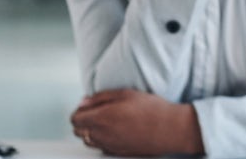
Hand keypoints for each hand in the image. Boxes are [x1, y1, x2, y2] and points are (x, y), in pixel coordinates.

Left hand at [70, 89, 201, 156]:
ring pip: (88, 141)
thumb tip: (83, 102)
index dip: (79, 110)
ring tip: (106, 121)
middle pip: (78, 131)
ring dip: (91, 131)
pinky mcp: (117, 153)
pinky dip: (102, 140)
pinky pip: (100, 147)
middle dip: (83, 121)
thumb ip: (100, 97)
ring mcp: (109, 146)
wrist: (171, 129)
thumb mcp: (126, 94)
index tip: (88, 106)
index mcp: (101, 117)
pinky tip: (115, 131)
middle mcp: (102, 134)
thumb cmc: (151, 109)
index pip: (74, 118)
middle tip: (97, 112)